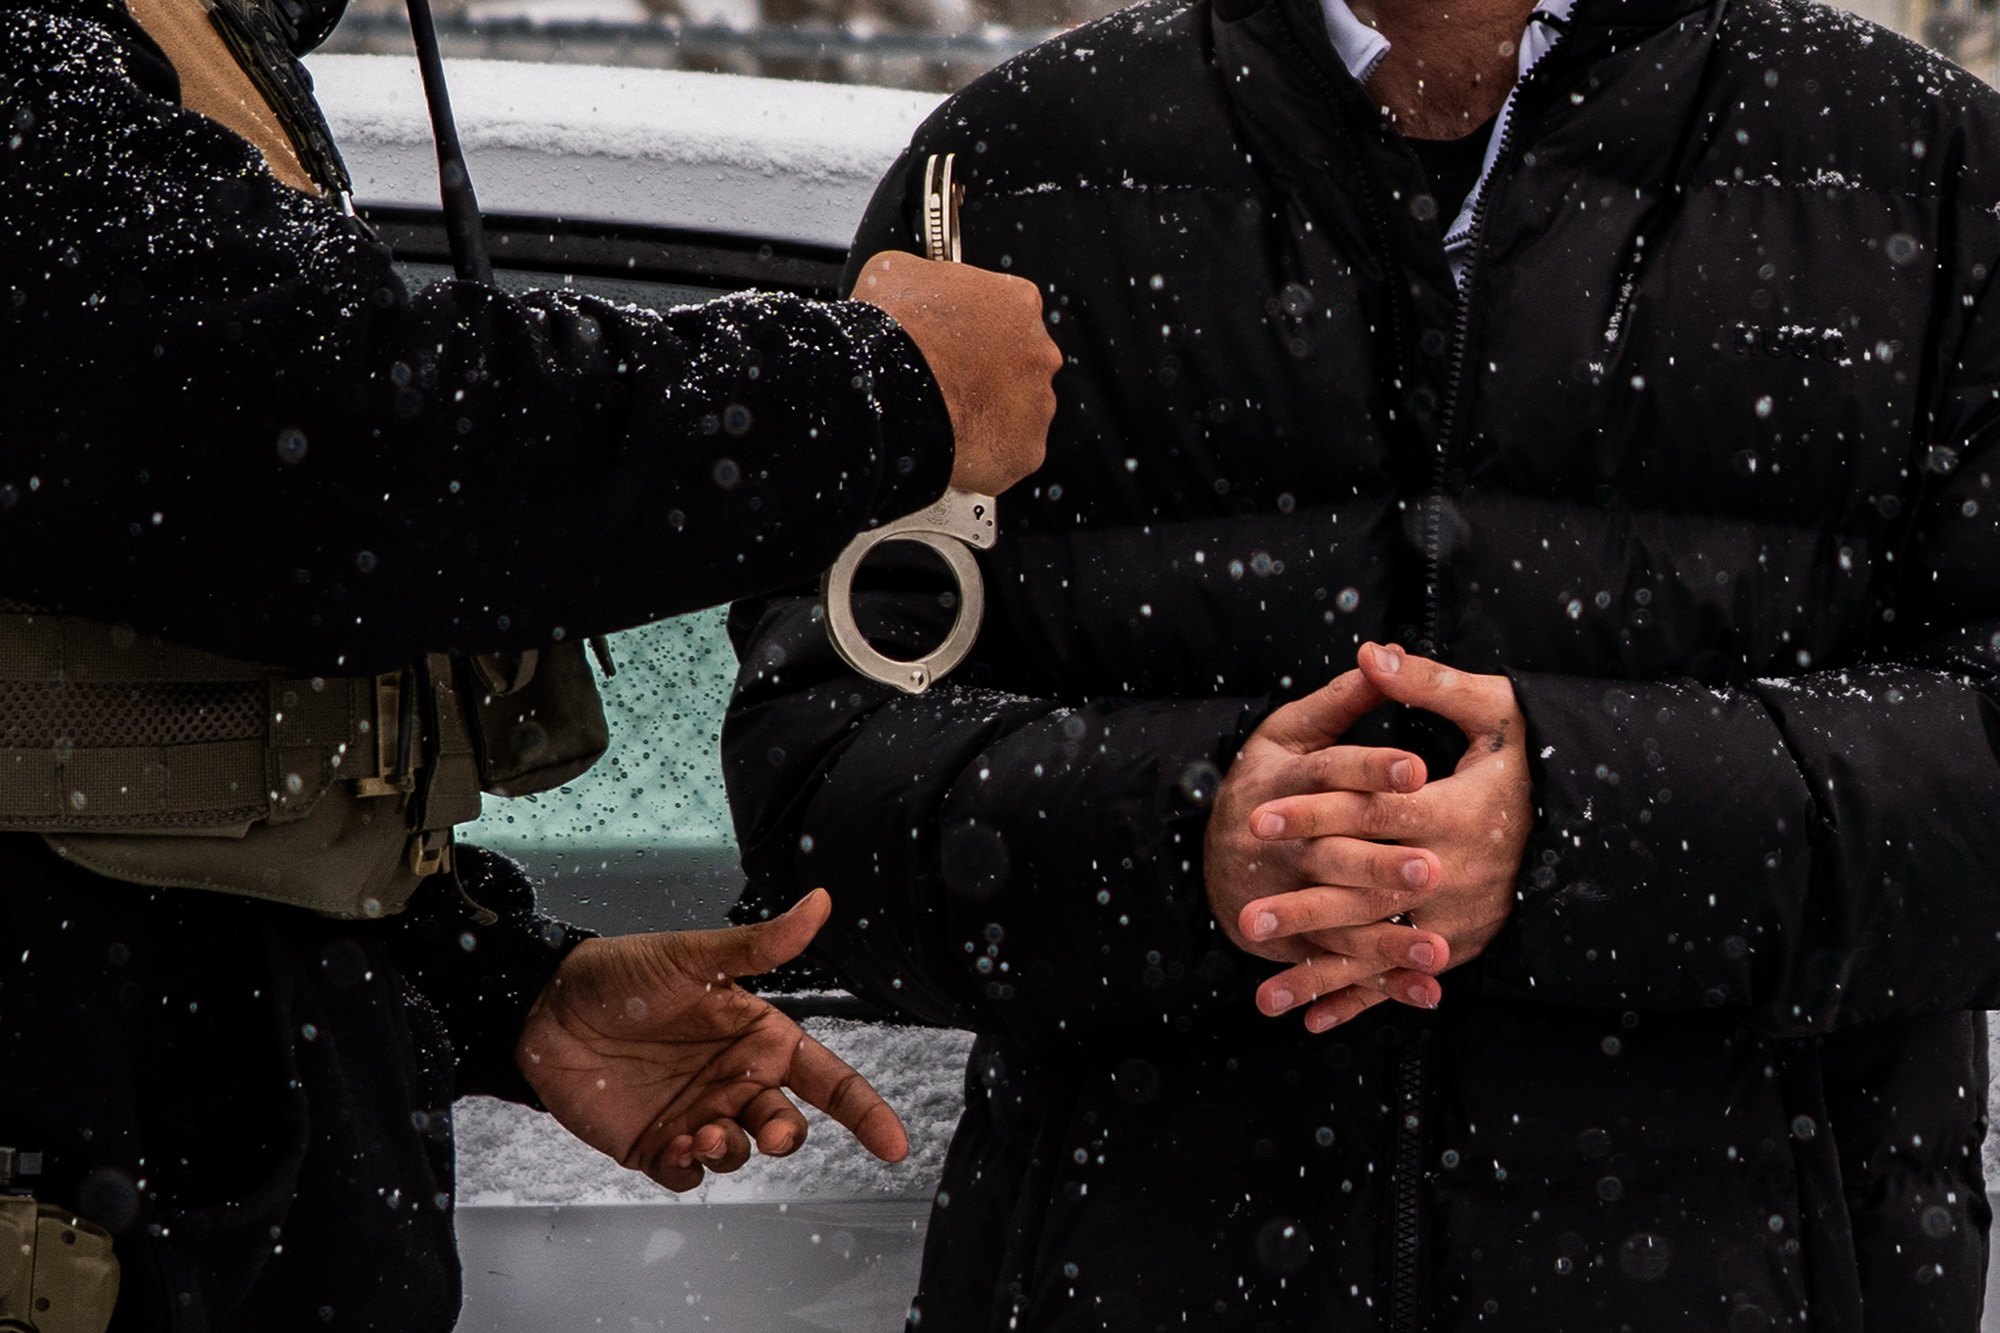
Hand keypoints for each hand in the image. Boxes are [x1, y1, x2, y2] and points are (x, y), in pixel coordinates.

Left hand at [515, 888, 908, 1191]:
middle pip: (788, 1125)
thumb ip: (759, 946)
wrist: (543, 1009)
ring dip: (732, 1152)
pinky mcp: (655, 1145)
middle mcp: (735, 1080)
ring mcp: (697, 1115)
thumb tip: (821, 902)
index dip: (866, 1112)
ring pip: (740, 1154)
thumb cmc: (623, 973)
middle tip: (769, 1132)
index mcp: (757, 1036)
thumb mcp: (694, 957)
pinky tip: (673, 1147)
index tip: (895, 1144)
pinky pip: (689, 1176)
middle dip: (785, 1135)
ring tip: (700, 1134)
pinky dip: (690, 1171)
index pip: (828, 1078)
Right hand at [849, 251, 1059, 495]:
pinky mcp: (1025, 451)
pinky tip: (952, 446)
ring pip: (1018, 414)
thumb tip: (913, 283)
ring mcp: (1036, 404)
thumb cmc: (892, 329)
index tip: (956, 344)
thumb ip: (924, 277)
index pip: (1009, 315)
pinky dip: (983, 455)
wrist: (884, 387)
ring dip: (988, 416)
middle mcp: (1039, 352)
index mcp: (1017, 302)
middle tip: (949, 384)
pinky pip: (1008, 456)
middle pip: (1020, 367)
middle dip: (989, 377)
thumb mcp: (897, 271)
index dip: (977, 333)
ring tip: (946, 417)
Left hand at [1244, 643, 1530, 1030]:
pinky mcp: (1457, 946)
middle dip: (1306, 907)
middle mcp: (1457, 874)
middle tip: (1246, 916)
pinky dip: (1358, 1001)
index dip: (1316, 812)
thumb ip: (1430, 685)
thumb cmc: (1530, 761)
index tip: (1258, 816)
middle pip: (1368, 891)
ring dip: (1321, 972)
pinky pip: (1401, 978)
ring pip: (1378, 947)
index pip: (1375, 813)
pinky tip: (1311, 1021)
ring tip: (1264, 994)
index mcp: (1459, 813)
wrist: (1593, 826)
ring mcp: (1458, 919)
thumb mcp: (1496, 713)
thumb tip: (1372, 651)